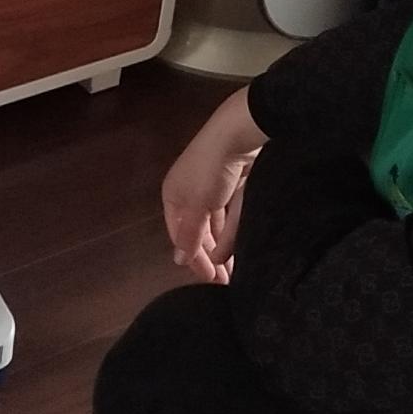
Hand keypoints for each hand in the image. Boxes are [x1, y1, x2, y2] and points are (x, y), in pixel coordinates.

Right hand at [162, 89, 263, 283]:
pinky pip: (231, 214)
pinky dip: (233, 231)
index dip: (192, 258)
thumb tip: (179, 260)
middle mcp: (191, 192)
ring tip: (232, 271)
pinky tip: (237, 249)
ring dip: (223, 248)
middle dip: (209, 256)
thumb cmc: (209, 170)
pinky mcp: (236, 184)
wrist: (238, 132)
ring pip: (217, 225)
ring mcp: (214, 188)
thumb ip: (190, 235)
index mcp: (173, 196)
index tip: (207, 278)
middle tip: (222, 281)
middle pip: (198, 231)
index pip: (179, 235)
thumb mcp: (196, 206)